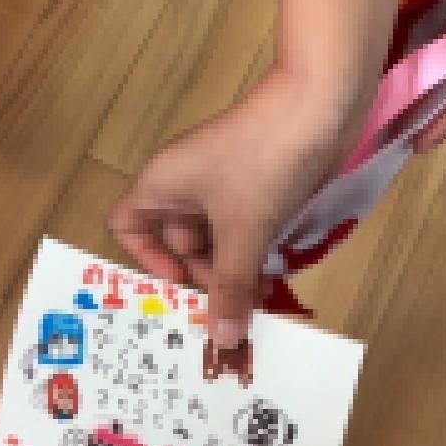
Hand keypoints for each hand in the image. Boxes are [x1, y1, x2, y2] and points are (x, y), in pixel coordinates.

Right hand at [110, 72, 345, 347]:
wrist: (318, 105)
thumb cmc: (263, 160)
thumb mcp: (244, 230)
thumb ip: (230, 286)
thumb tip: (222, 341)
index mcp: (161, 185)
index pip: (127, 226)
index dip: (145, 258)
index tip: (180, 282)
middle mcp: (184, 185)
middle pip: (177, 242)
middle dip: (202, 275)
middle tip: (232, 306)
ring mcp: (221, 184)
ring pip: (214, 240)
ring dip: (233, 269)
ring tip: (259, 300)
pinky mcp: (254, 186)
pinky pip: (242, 229)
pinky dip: (253, 252)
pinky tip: (274, 277)